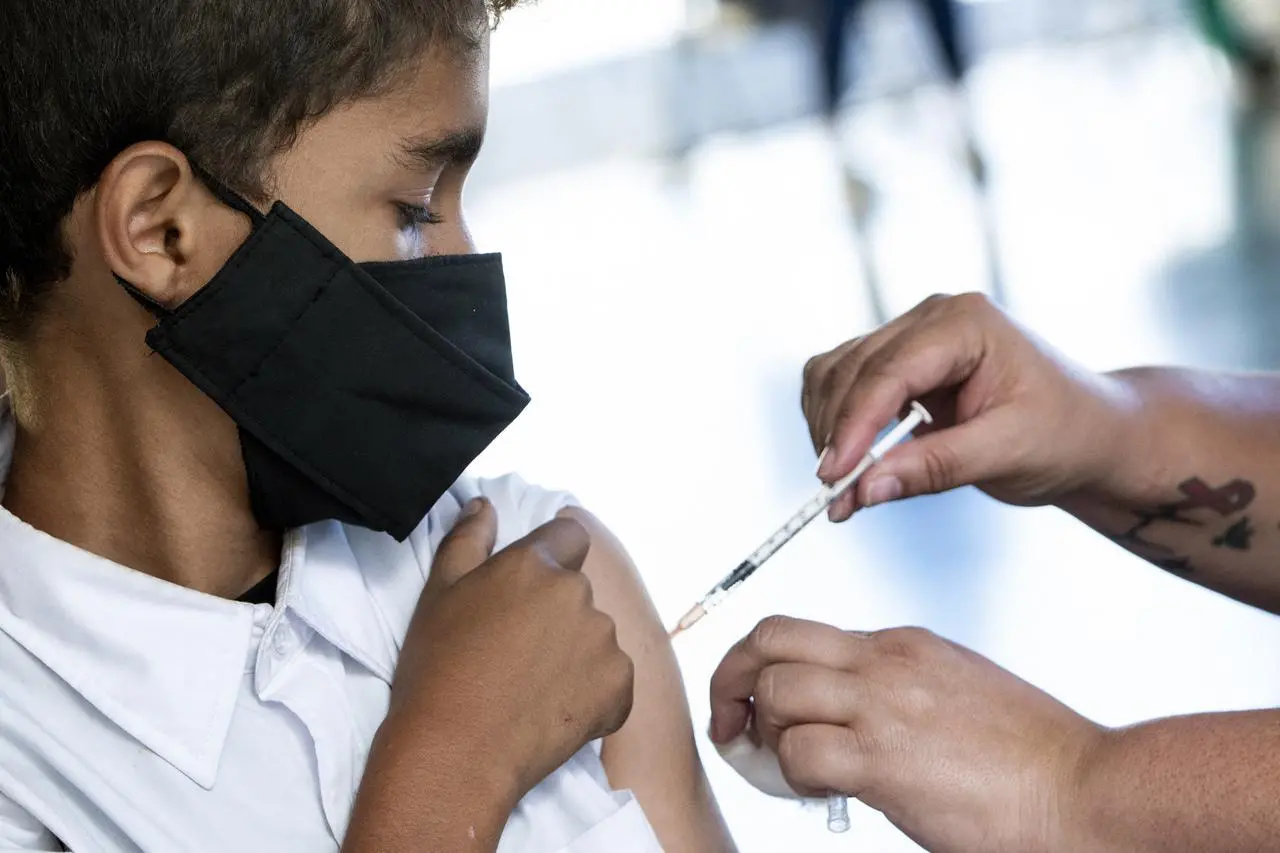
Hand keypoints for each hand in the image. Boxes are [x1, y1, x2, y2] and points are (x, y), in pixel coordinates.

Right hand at [388, 498, 634, 800]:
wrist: (456, 753)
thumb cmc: (438, 669)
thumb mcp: (439, 593)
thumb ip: (468, 539)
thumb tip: (485, 505)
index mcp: (536, 565)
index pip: (570, 534)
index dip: (552, 556)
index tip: (527, 590)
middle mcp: (578, 595)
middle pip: (578, 591)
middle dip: (555, 612)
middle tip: (515, 650)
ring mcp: (603, 642)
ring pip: (596, 636)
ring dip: (574, 652)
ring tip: (531, 686)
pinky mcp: (619, 688)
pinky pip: (613, 680)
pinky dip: (593, 693)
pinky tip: (554, 710)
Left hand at [709, 616, 1103, 852]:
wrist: (1089, 788)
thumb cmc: (1032, 756)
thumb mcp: (956, 692)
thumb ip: (897, 692)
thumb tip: (847, 721)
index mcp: (899, 644)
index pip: (801, 634)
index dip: (766, 670)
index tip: (760, 709)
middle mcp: (884, 661)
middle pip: (769, 638)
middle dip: (732, 677)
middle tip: (730, 723)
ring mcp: (883, 705)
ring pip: (775, 689)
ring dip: (763, 732)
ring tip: (782, 767)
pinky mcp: (884, 760)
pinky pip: (799, 754)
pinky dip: (791, 775)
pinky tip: (819, 793)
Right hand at [803, 293, 1140, 519]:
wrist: (1090, 434)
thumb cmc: (1065, 435)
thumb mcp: (1007, 454)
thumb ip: (934, 467)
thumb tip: (865, 489)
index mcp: (966, 323)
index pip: (888, 370)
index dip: (853, 425)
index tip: (834, 477)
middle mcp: (931, 319)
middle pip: (850, 370)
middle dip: (836, 436)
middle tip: (836, 499)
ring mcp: (911, 336)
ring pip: (834, 374)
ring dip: (828, 431)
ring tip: (844, 490)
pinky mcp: (898, 363)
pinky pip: (842, 384)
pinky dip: (835, 425)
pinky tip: (852, 465)